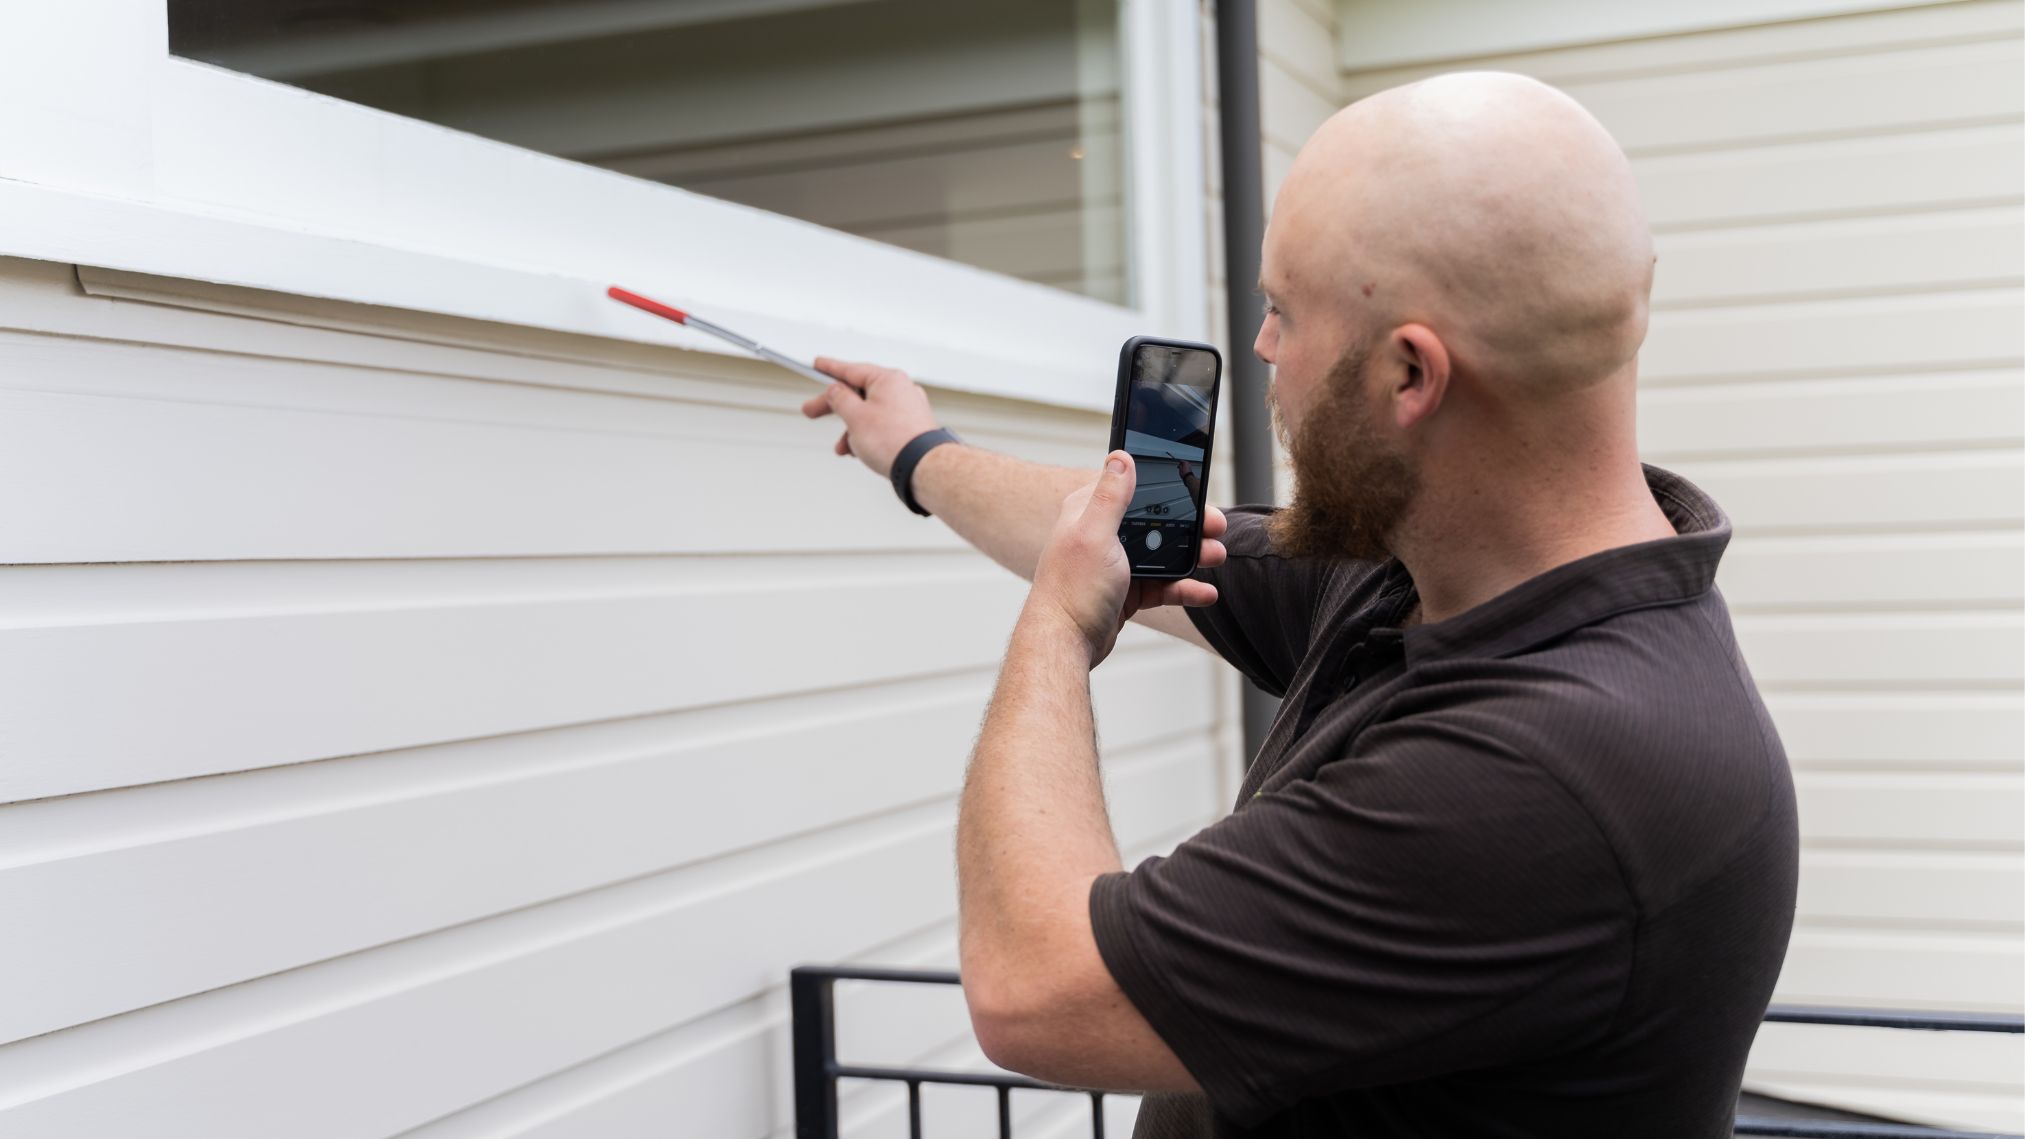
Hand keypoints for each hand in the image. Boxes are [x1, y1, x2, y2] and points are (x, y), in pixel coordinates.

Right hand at [800, 357, 940, 476]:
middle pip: (859, 393)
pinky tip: (861, 452)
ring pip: (869, 413)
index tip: (818, 364)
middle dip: (834, 406)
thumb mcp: (855, 417)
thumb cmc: (894, 441)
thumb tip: (835, 390)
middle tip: (811, 411)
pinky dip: (868, 436)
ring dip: (851, 429)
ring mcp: (908, 408)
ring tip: (843, 448)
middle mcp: (901, 389)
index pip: (852, 369)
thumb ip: (840, 399)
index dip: (830, 368)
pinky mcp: (912, 426)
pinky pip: (882, 425)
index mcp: (888, 379)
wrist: (924, 468)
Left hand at [1028, 451, 1227, 666]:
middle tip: (1217, 529)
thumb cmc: (1072, 590)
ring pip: (1163, 552)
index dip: (1168, 487)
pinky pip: (1162, 584)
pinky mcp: (1126, 590)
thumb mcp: (1095, 534)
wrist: (1065, 643)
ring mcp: (1116, 564)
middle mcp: (1103, 534)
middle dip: (1190, 525)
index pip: (1135, 487)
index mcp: (1091, 512)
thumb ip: (1110, 496)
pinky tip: (1204, 592)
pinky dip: (1184, 587)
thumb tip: (1121, 456)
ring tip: (1216, 557)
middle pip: (1156, 520)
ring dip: (1192, 555)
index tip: (1197, 491)